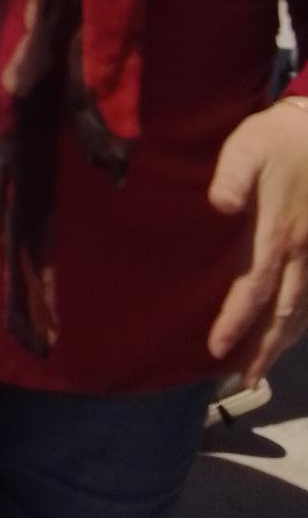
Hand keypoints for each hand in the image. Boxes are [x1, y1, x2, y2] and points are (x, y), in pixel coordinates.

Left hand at [206, 98, 307, 385]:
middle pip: (283, 312)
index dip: (237, 320)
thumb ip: (231, 175)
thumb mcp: (247, 146)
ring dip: (283, 341)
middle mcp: (300, 251)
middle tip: (244, 381)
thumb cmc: (278, 137)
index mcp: (276, 233)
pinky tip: (293, 331)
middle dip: (263, 348)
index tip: (218, 349)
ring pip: (302, 309)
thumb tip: (220, 206)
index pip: (253, 288)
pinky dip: (302, 319)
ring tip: (264, 370)